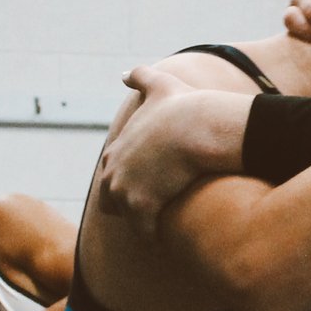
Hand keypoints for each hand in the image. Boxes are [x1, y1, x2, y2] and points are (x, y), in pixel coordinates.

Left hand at [95, 66, 241, 234]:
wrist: (197, 128)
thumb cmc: (184, 106)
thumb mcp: (160, 84)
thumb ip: (141, 77)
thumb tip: (125, 73)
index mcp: (115, 151)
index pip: (114, 175)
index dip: (134, 181)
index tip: (155, 185)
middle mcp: (112, 173)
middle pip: (113, 202)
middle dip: (133, 207)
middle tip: (158, 211)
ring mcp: (124, 192)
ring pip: (130, 220)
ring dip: (146, 224)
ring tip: (167, 227)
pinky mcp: (140, 209)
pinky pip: (146, 234)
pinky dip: (158, 238)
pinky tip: (172, 237)